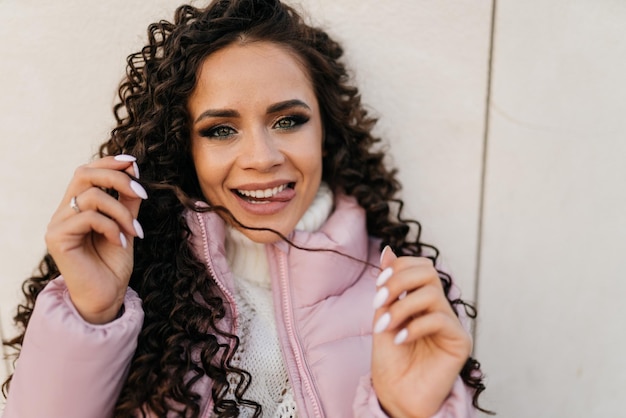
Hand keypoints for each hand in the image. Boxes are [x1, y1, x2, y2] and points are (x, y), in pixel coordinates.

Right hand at [45, 155, 146, 323]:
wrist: (107, 295)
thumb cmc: (114, 262)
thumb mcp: (126, 224)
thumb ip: (127, 200)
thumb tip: (133, 168)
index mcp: (77, 205)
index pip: (87, 171)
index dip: (109, 162)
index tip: (134, 163)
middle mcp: (64, 211)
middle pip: (84, 174)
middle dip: (117, 178)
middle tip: (142, 194)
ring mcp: (58, 224)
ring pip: (92, 196)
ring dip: (121, 211)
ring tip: (134, 231)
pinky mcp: (57, 238)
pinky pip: (89, 217)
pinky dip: (112, 227)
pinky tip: (121, 242)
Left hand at [370, 247, 471, 417]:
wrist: (396, 395)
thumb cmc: (390, 359)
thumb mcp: (382, 316)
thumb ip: (387, 287)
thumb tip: (388, 250)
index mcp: (420, 299)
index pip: (418, 265)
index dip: (398, 268)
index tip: (379, 287)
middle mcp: (439, 307)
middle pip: (429, 270)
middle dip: (399, 280)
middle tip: (380, 300)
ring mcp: (451, 323)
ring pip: (431, 293)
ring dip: (402, 307)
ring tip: (385, 326)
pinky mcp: (459, 341)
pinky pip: (440, 319)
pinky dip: (415, 326)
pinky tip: (400, 340)